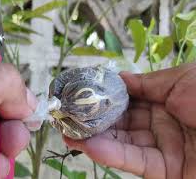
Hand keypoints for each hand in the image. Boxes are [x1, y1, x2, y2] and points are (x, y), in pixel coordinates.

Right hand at [65, 63, 195, 178]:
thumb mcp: (179, 79)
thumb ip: (146, 82)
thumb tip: (117, 78)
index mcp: (165, 100)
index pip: (127, 101)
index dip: (104, 99)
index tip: (81, 97)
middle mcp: (161, 124)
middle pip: (120, 123)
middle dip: (93, 121)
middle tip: (67, 119)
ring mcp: (162, 148)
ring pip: (122, 144)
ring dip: (94, 140)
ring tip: (68, 133)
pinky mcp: (165, 171)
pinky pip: (134, 162)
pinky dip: (111, 154)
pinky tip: (89, 146)